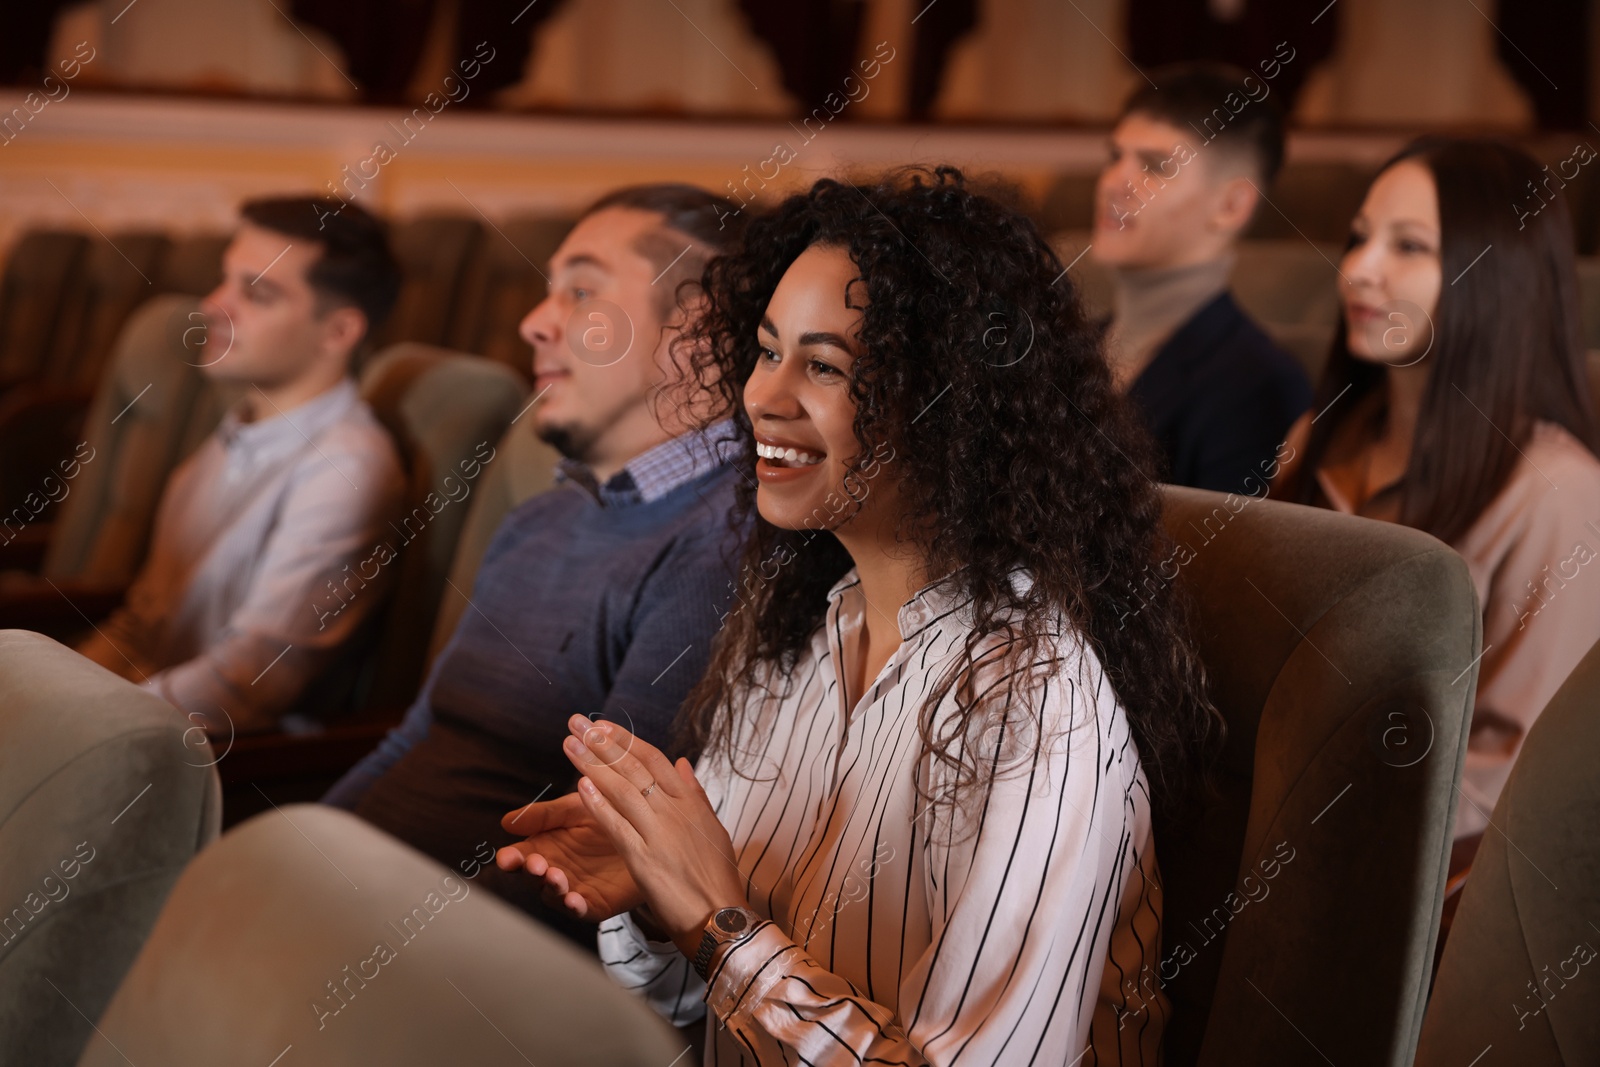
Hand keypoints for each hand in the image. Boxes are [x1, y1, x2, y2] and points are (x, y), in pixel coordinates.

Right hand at [495, 790, 642, 921]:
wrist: (647, 828)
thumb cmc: (608, 814)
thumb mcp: (575, 807)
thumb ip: (544, 815)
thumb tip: (507, 821)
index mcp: (545, 846)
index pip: (521, 856)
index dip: (511, 858)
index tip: (506, 857)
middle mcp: (555, 869)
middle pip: (534, 877)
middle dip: (531, 872)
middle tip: (535, 863)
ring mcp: (575, 888)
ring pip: (555, 895)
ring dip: (552, 888)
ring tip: (556, 876)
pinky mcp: (598, 903)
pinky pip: (582, 910)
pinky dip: (575, 907)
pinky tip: (573, 899)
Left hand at [559, 715, 749, 956]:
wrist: (722, 916)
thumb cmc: (718, 876)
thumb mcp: (713, 827)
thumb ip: (695, 793)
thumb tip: (683, 763)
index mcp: (690, 802)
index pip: (654, 760)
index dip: (625, 740)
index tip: (602, 724)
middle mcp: (675, 812)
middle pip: (633, 768)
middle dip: (602, 742)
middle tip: (577, 722)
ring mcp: (660, 833)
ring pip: (622, 789)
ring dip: (593, 764)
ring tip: (571, 743)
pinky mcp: (645, 859)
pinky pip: (618, 826)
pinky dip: (599, 805)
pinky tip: (581, 787)